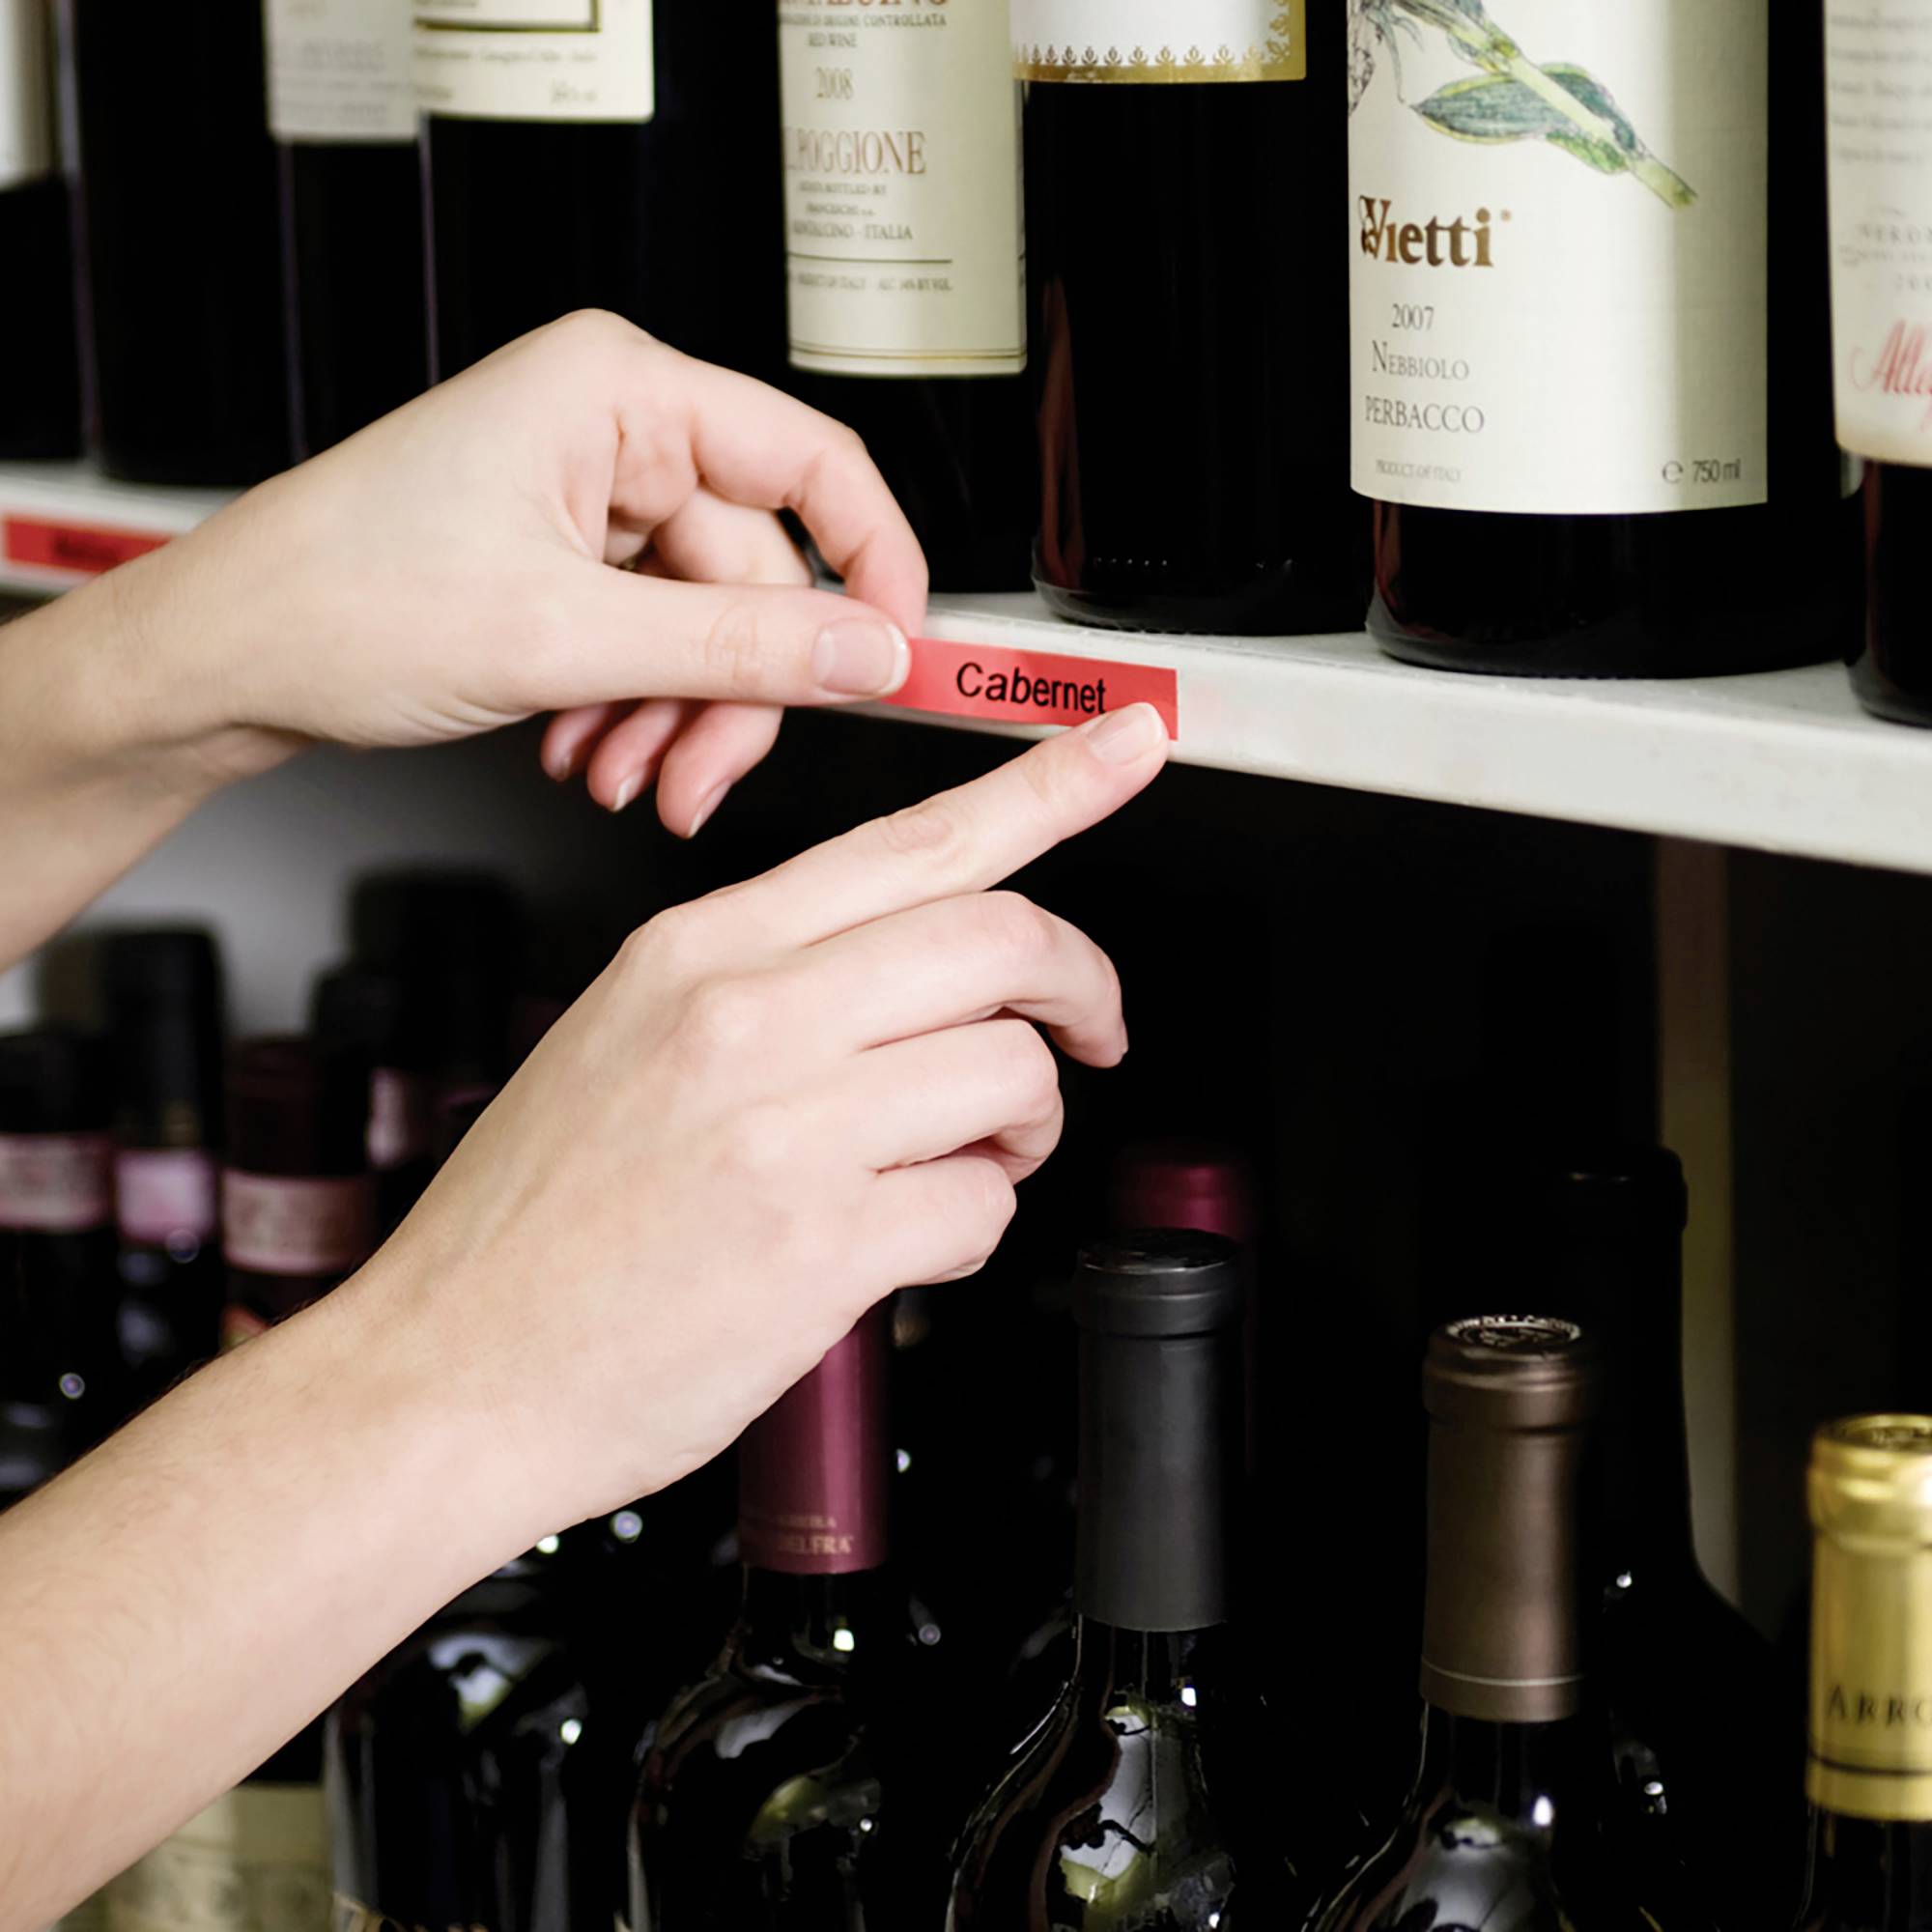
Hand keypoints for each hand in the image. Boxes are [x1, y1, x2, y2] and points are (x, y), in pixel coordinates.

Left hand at [108, 310, 926, 834]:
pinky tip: (580, 753)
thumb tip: (868, 653)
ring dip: (674, 718)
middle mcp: (610, 432)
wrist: (220, 663)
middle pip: (755, 576)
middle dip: (727, 696)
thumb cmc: (337, 601)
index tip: (895, 658)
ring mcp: (584, 500)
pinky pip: (652, 644)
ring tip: (616, 777)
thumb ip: (739, 644)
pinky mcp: (562, 562)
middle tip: (698, 780)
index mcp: (617, 390)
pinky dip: (631, 713)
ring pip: (705, 626)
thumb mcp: (565, 637)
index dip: (872, 565)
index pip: (813, 463)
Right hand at [364, 705, 1167, 1529]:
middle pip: (1000, 938)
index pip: (912, 839)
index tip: (1126, 745)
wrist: (446, 1374)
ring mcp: (782, 1125)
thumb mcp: (625, 1039)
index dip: (1046, 788)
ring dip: (1027, 1126)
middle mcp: (744, 1013)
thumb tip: (925, 982)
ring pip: (1011, 1070)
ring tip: (969, 1160)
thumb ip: (773, 985)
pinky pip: (982, 1203)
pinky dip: (976, 1224)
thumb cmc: (532, 1227)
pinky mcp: (816, 1244)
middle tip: (1092, 1031)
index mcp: (698, 950)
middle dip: (1083, 984)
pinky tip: (913, 1239)